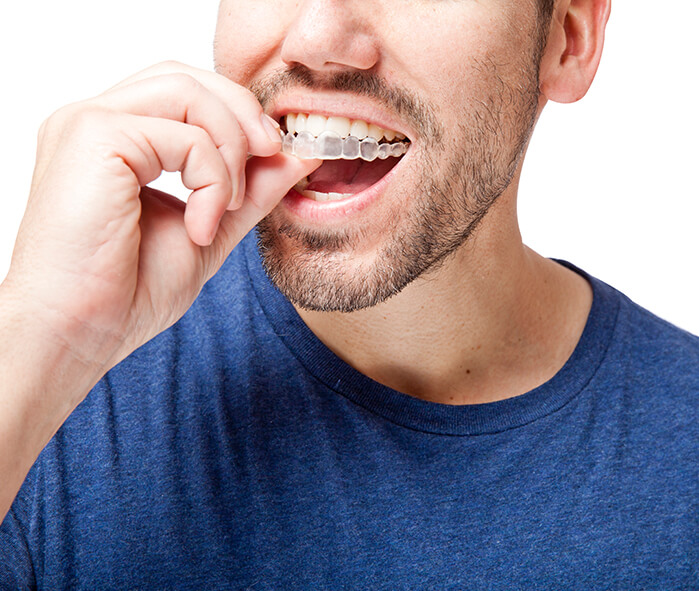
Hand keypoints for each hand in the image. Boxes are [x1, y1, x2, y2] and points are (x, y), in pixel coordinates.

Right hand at [3, 61, 317, 373]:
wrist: (78, 334)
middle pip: (188, 77)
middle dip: (243, 114)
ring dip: (230, 146)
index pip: (185, 92)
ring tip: (226, 206)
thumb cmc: (125, 291)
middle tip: (274, 154)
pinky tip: (200, 227)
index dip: (238, 114)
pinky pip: (184, 135)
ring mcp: (90, 123)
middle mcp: (97, 120)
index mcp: (116, 138)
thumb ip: (248, 189)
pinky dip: (211, 179)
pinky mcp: (94, 137)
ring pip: (188, 91)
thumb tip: (296, 155)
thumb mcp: (209, 228)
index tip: (276, 153)